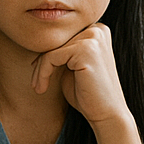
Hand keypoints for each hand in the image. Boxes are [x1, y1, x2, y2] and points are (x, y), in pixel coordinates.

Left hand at [32, 23, 143, 143]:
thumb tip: (37, 41)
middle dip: (41, 62)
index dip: (46, 54)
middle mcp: (97, 30)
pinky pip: (51, 57)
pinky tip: (42, 89)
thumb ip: (62, 52)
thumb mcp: (71, 67)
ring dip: (40, 70)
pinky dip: (42, 74)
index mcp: (96, 30)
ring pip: (51, 48)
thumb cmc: (88, 94)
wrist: (107, 114)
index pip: (62, 36)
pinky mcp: (86, 49)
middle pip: (55, 40)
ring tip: (39, 87)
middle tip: (36, 83)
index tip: (38, 74)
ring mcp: (93, 38)